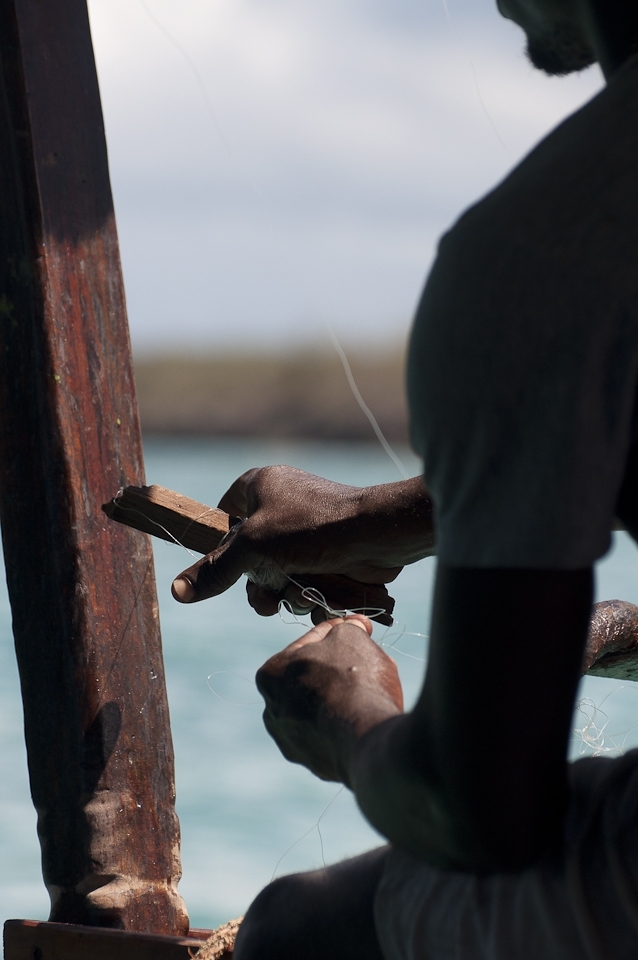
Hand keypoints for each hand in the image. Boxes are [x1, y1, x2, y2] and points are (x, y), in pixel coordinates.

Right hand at [171, 466, 433, 622]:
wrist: (377, 536)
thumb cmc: (310, 530)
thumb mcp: (252, 549)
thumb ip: (215, 569)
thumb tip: (177, 592)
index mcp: (258, 485)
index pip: (223, 516)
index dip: (224, 546)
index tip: (230, 568)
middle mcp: (281, 502)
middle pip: (250, 554)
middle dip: (258, 582)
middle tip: (268, 596)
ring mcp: (306, 526)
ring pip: (278, 570)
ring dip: (284, 591)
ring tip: (297, 596)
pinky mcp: (328, 548)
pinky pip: (304, 575)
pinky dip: (308, 590)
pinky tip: (317, 596)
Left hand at [255, 615, 403, 783]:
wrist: (367, 737)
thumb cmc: (352, 679)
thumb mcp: (351, 637)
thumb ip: (348, 628)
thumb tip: (355, 625)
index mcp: (270, 675)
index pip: (307, 643)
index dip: (337, 631)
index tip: (357, 628)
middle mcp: (273, 712)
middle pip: (311, 679)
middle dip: (336, 667)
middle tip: (365, 658)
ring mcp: (292, 743)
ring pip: (322, 709)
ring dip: (342, 698)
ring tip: (371, 691)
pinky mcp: (316, 765)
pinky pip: (335, 736)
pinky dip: (349, 725)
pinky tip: (367, 718)